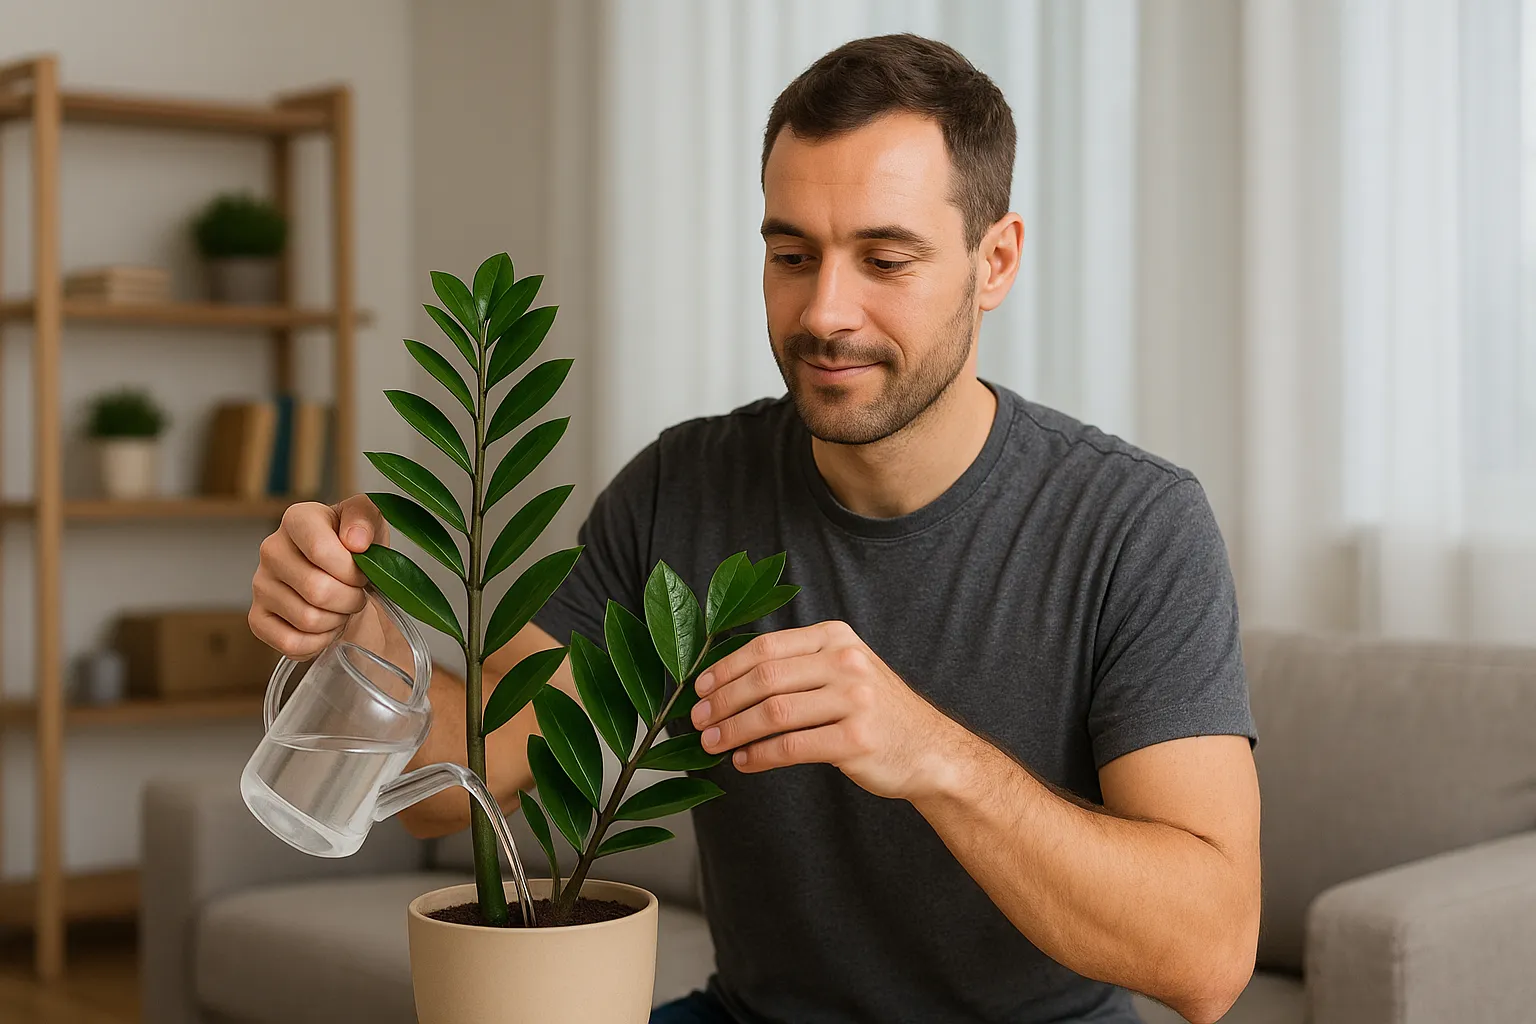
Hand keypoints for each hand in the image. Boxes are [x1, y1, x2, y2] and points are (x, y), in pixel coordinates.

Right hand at [250, 495, 386, 657]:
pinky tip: (326, 625)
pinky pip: (291, 644)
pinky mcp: (257, 618)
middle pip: (317, 590)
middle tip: (356, 594)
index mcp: (298, 519)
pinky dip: (319, 642)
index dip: (351, 570)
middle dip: (350, 600)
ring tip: (341, 607)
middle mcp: (272, 550)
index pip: (321, 550)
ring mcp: (260, 585)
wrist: (345, 578)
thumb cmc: (356, 549)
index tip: (363, 573)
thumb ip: (366, 518)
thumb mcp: (370, 524)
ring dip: (337, 620)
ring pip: (308, 619)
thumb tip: (355, 540)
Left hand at [690, 620, 960, 800]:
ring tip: (711, 743)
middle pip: (765, 678)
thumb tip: (729, 681)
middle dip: (722, 701)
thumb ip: (799, 666)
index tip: (700, 687)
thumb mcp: (845, 670)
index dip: (726, 668)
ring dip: (733, 730)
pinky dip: (759, 756)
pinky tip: (744, 762)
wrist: (931, 750)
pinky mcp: (856, 740)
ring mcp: (854, 700)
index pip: (766, 647)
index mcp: (835, 638)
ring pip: (773, 712)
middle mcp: (846, 662)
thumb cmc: (876, 712)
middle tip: (697, 719)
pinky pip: (792, 746)